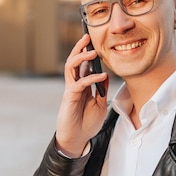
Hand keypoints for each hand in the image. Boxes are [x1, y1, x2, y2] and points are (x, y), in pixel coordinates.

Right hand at [55, 34, 108, 156]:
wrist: (78, 139)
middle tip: (87, 36)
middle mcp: (74, 84)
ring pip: (71, 67)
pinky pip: (79, 83)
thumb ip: (101, 90)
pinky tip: (100, 76)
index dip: (87, 52)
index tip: (95, 42)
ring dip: (80, 57)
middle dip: (79, 47)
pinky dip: (90, 78)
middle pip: (74, 61)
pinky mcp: (69, 97)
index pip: (83, 64)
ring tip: (92, 51)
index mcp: (81, 85)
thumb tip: (105, 76)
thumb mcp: (100, 105)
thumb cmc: (87, 123)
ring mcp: (71, 90)